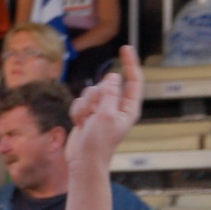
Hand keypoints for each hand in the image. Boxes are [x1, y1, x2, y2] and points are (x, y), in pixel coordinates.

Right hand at [65, 45, 143, 164]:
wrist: (83, 162)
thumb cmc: (98, 143)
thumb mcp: (105, 116)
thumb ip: (110, 94)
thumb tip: (113, 76)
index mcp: (129, 108)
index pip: (133, 80)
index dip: (130, 63)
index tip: (125, 47)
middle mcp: (117, 106)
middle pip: (106, 85)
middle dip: (95, 96)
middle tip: (93, 114)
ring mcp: (102, 110)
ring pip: (90, 92)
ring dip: (84, 106)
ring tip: (85, 122)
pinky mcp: (88, 114)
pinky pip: (80, 102)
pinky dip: (77, 112)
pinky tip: (79, 125)